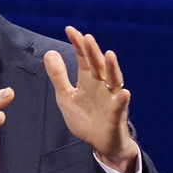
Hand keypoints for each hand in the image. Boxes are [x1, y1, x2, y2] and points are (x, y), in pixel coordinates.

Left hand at [43, 27, 138, 172]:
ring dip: (112, 68)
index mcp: (89, 79)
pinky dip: (122, 99)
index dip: (78, 44)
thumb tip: (49, 52)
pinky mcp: (117, 115)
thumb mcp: (66, 96)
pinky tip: (123, 93)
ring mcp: (111, 98)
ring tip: (109, 55)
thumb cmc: (85, 118)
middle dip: (93, 52)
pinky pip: (120, 106)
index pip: (84, 58)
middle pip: (98, 65)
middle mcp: (102, 85)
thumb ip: (59, 76)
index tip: (70, 30)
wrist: (100, 143)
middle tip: (86, 38)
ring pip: (114, 80)